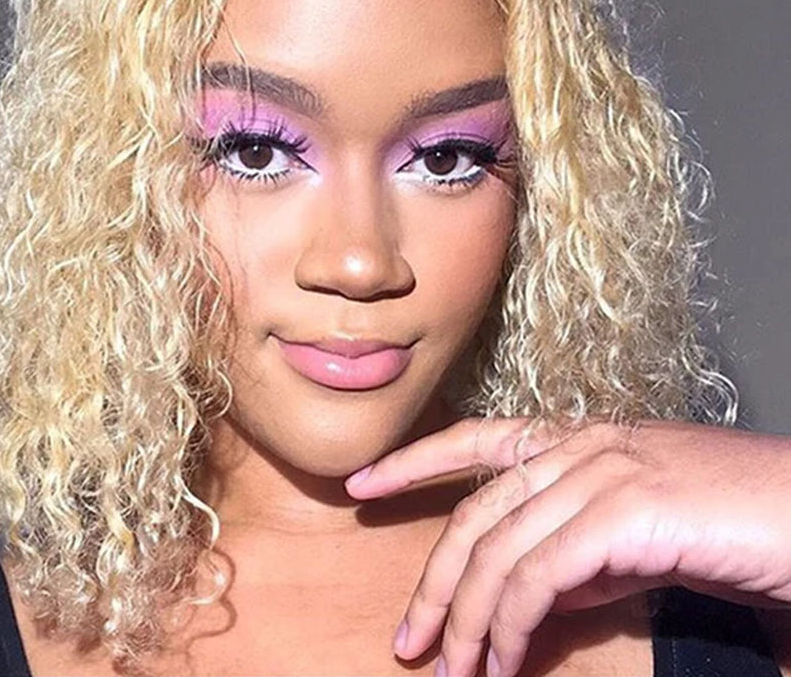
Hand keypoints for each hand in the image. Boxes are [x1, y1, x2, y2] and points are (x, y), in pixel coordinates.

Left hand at [345, 417, 790, 676]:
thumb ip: (575, 553)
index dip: (414, 460)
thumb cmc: (730, 525)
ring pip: (498, 549)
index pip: (477, 439)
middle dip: (435, 580)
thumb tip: (523, 594)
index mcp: (577, 441)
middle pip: (476, 513)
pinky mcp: (621, 512)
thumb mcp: (634, 539)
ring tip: (455, 671)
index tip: (362, 484)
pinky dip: (509, 625)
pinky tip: (503, 663)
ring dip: (468, 620)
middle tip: (411, 639)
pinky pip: (537, 576)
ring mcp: (599, 474)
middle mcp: (580, 448)